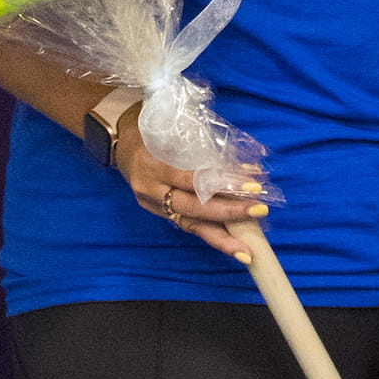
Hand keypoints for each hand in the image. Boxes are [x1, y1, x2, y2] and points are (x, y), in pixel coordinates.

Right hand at [114, 107, 270, 264]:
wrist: (119, 141)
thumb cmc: (150, 127)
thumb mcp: (170, 128)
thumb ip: (200, 145)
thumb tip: (244, 162)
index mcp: (153, 164)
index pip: (191, 178)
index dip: (222, 182)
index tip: (251, 183)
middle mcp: (151, 189)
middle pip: (192, 207)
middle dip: (228, 212)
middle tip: (259, 210)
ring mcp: (152, 204)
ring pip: (189, 224)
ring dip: (221, 238)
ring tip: (246, 251)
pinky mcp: (157, 212)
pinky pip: (186, 225)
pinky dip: (210, 234)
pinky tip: (231, 244)